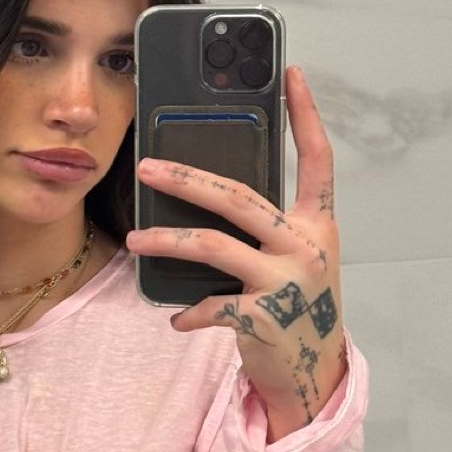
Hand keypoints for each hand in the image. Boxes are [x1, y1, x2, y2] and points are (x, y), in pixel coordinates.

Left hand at [126, 66, 343, 439]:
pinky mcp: (264, 319)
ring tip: (134, 240)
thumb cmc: (296, 306)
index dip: (306, 115)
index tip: (291, 76)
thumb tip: (208, 193)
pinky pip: (212, 305)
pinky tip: (176, 318)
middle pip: (239, 198)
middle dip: (186, 180)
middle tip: (145, 169)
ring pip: (213, 246)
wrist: (313, 375)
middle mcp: (306, 248)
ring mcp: (286, 282)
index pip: (317, 159)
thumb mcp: (294, 260)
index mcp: (317, 226)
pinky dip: (189, 312)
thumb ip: (267, 227)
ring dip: (166, 242)